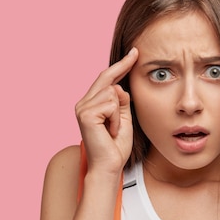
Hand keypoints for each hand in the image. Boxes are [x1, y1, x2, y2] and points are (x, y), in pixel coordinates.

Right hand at [75, 48, 138, 172]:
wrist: (109, 167)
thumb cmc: (116, 147)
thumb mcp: (123, 120)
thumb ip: (121, 103)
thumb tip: (120, 87)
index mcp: (91, 105)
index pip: (106, 80)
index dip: (120, 66)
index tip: (133, 53)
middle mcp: (83, 104)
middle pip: (106, 78)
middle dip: (123, 66)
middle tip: (137, 52)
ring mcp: (82, 108)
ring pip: (111, 92)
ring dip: (119, 113)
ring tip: (114, 129)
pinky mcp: (85, 114)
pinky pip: (111, 104)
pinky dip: (116, 119)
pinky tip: (111, 131)